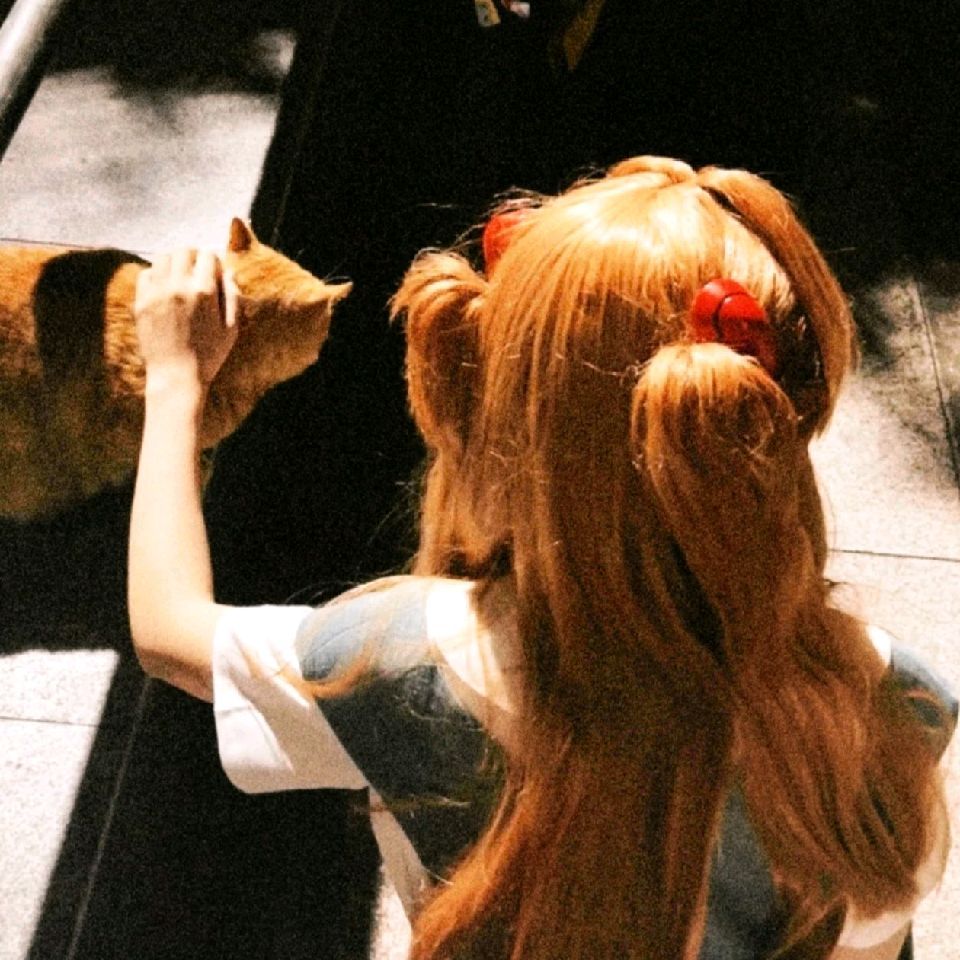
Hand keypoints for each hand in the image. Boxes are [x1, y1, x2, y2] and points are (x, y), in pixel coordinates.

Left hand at [135, 248, 238, 387]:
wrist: (176, 376)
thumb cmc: (209, 355)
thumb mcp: (231, 328)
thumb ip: (233, 296)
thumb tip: (228, 271)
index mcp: (204, 291)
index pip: (208, 255)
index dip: (214, 262)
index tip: (214, 273)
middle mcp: (178, 286)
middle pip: (184, 251)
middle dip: (193, 257)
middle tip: (197, 272)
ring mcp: (157, 292)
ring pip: (163, 258)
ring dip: (174, 263)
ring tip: (180, 278)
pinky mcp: (141, 301)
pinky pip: (147, 273)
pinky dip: (157, 274)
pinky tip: (165, 288)